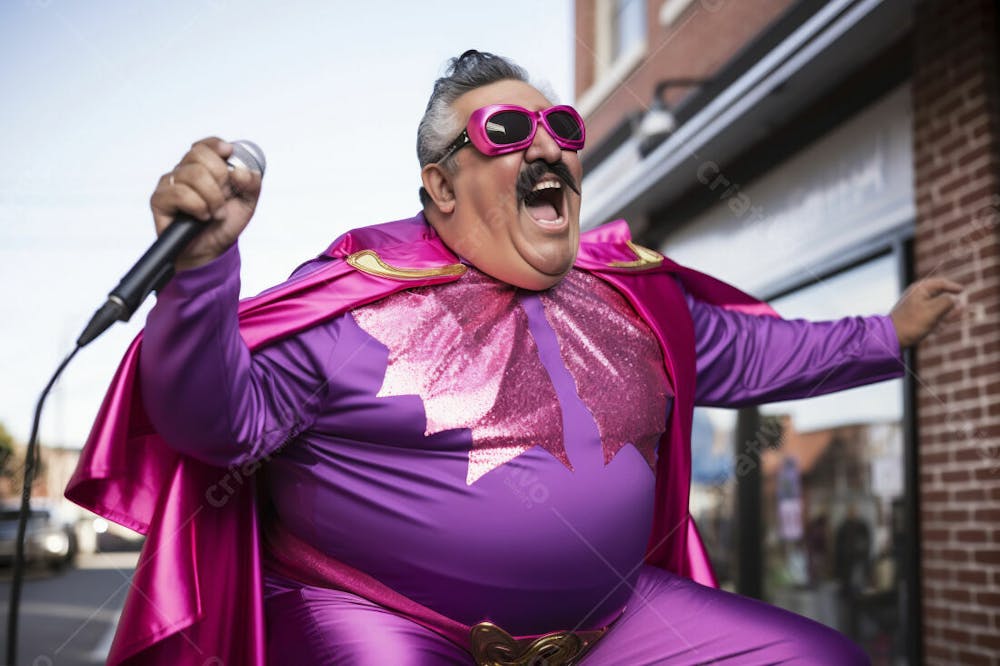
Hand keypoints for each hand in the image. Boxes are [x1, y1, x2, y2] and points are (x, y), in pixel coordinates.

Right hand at [149, 137, 262, 270]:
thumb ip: (251, 183)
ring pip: (192, 174)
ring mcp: (169, 184)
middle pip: (199, 155)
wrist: (213, 249)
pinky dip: (198, 205)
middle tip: (225, 198)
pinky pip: (180, 192)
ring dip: (212, 197)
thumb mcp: (247, 202)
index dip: (216, 145)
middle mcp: (184, 171)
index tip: (228, 152)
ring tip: (215, 213)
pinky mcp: (159, 199)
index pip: (204, 145)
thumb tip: (240, 170)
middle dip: (220, 178)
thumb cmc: (225, 223)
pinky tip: (202, 216)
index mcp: (203, 166)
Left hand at [889, 277, 963, 347]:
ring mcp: (917, 308)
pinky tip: (934, 330)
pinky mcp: (916, 319)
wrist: (893, 338)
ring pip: (938, 310)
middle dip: (949, 306)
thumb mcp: (933, 310)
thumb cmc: (912, 322)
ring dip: (944, 317)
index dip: (952, 286)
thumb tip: (955, 299)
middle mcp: (918, 296)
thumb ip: (947, 302)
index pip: (940, 283)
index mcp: (920, 289)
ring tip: (939, 324)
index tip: (963, 290)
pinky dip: (936, 324)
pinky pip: (932, 320)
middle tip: (960, 311)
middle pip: (941, 297)